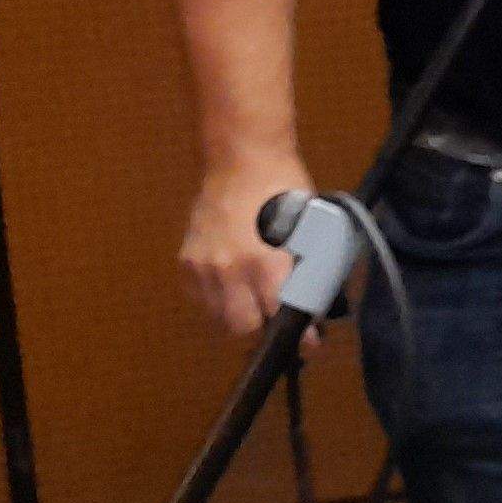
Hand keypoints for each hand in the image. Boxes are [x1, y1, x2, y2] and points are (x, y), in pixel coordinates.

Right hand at [182, 153, 314, 339]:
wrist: (242, 161)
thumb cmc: (285, 192)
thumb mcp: (311, 231)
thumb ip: (310, 271)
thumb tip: (315, 303)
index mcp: (267, 262)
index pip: (278, 315)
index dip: (298, 333)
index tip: (308, 341)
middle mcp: (230, 269)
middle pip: (242, 326)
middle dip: (263, 325)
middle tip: (276, 315)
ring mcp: (203, 266)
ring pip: (218, 317)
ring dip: (238, 313)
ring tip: (253, 299)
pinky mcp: (186, 261)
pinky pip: (200, 299)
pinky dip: (216, 299)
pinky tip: (231, 285)